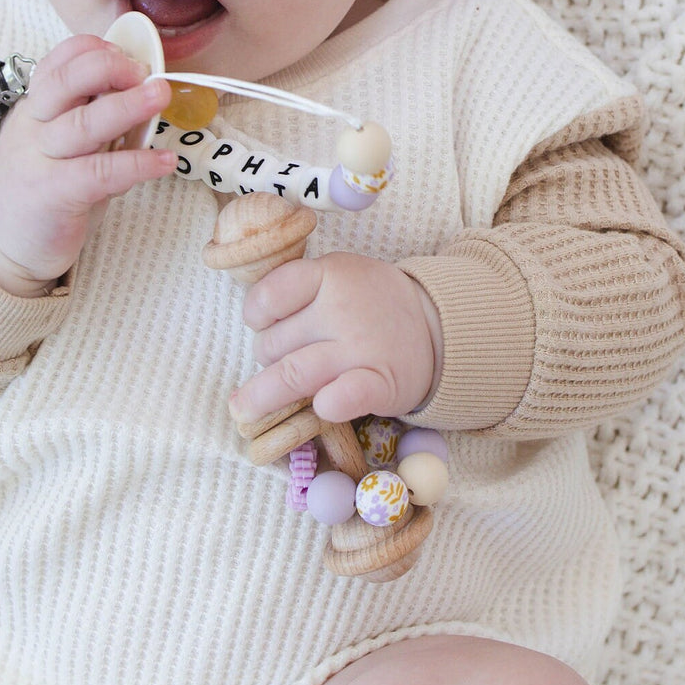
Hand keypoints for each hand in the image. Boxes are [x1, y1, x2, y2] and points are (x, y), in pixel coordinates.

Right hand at [0, 34, 176, 293]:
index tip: (128, 52)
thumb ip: (92, 118)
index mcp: (35, 108)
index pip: (57, 63)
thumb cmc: (44, 188)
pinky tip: (164, 161)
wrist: (0, 246)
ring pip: (83, 124)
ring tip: (161, 96)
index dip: (93, 51)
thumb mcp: (60, 144)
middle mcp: (34, 127)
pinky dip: (136, 164)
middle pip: (64, 82)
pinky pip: (98, 173)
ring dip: (127, 106)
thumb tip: (145, 93)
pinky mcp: (52, 195)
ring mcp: (39, 160)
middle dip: (108, 68)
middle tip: (146, 71)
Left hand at [228, 253, 442, 426]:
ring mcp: (362, 348)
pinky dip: (330, 403)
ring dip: (264, 396)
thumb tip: (252, 321)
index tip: (260, 326)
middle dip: (267, 359)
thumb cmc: (374, 303)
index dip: (256, 315)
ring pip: (294, 374)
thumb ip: (301, 289)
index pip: (270, 295)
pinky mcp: (382, 383)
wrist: (440, 327)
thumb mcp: (340, 274)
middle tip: (279, 363)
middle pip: (275, 343)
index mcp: (329, 275)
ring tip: (244, 410)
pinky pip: (347, 395)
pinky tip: (320, 407)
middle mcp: (342, 310)